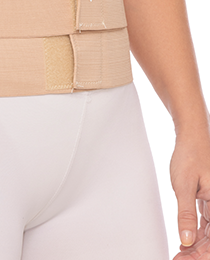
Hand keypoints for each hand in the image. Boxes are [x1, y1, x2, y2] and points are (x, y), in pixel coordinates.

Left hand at [170, 131, 209, 258]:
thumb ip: (186, 214)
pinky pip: (206, 224)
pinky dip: (196, 234)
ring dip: (196, 246)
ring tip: (179, 255)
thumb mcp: (183, 186)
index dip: (201, 255)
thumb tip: (186, 240)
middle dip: (197, 254)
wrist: (191, 137)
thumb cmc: (190, 155)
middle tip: (177, 259)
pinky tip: (185, 242)